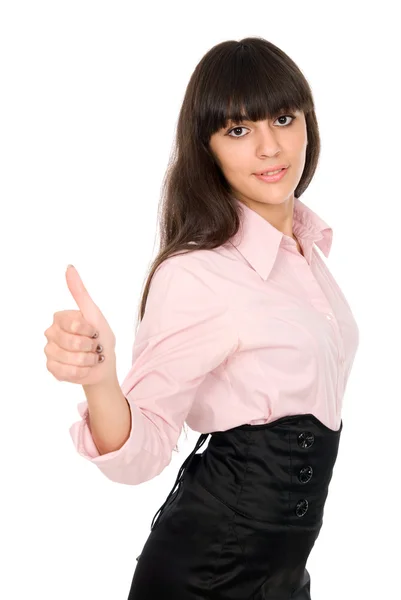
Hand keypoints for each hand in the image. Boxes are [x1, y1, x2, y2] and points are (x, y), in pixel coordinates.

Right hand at [44, 265, 116, 385]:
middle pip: (72, 343)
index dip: (90, 330)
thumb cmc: (101, 337)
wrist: (103, 364)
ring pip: (71, 359)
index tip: (95, 331)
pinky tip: (84, 368)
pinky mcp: (52, 369)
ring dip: (88, 360)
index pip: (75, 324)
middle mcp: (50, 333)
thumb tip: (69, 267)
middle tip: (94, 346)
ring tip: (91, 357)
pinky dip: (83, 372)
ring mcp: (49, 352)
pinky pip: (68, 372)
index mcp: (60, 317)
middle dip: (91, 346)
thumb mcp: (94, 313)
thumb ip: (80, 292)